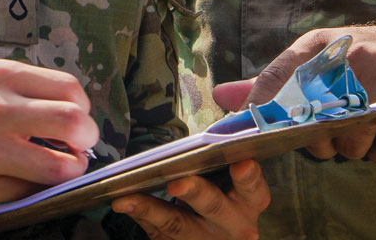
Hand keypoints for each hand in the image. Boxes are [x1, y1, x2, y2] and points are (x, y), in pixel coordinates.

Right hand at [0, 59, 98, 205]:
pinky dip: (40, 186)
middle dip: (88, 138)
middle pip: (73, 122)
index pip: (69, 90)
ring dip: (70, 169)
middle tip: (81, 144)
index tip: (78, 117)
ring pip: (59, 166)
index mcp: (1, 77)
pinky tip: (31, 176)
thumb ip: (30, 88)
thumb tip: (75, 112)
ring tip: (62, 165)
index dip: (84, 108)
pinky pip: (32, 190)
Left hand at [111, 159, 269, 238]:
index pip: (254, 188)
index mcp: (250, 201)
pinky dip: (140, 215)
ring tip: (126, 198)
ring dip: (151, 210)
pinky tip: (122, 203)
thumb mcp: (231, 181)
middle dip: (195, 193)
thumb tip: (192, 144)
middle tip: (176, 182)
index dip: (248, 177)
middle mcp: (234, 225)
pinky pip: (159, 234)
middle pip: (213, 207)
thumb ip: (219, 163)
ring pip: (178, 226)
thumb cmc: (223, 193)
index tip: (241, 163)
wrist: (219, 237)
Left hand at [212, 24, 375, 162]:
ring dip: (353, 147)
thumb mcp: (318, 59)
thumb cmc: (363, 58)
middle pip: (313, 124)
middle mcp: (350, 57)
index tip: (254, 132)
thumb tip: (222, 97)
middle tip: (330, 130)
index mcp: (320, 45)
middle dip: (317, 140)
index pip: (277, 77)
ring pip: (350, 143)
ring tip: (361, 127)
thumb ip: (272, 82)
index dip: (261, 109)